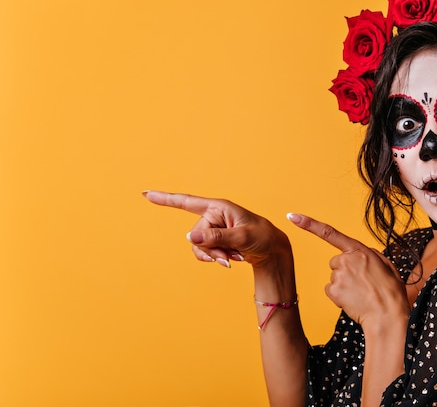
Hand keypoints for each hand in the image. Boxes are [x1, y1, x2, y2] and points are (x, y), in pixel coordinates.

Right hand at [143, 191, 291, 268]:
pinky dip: (216, 258)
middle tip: (230, 257)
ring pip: (199, 247)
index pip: (187, 202)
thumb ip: (216, 237)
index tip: (145, 194)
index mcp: (219, 207)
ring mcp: (214, 229)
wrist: (272, 250)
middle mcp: (213, 216)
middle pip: (196, 235)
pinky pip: (205, 252)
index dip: (165, 199)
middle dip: (211, 249)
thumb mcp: (242, 237)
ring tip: (234, 258)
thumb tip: (189, 237)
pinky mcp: (216, 240)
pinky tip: (232, 259)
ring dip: (215, 256)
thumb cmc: (262, 237)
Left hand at [287, 213, 408, 327]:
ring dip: (344, 285)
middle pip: (336, 263)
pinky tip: (353, 300)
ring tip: (361, 293)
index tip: (293, 217)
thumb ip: (370, 255)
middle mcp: (346, 259)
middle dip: (345, 272)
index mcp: (360, 250)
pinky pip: (331, 291)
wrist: (388, 314)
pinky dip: (339, 296)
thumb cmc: (390, 292)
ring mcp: (339, 275)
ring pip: (334, 278)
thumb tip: (360, 254)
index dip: (309, 224)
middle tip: (362, 284)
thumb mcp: (386, 265)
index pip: (330, 233)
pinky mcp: (333, 290)